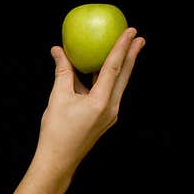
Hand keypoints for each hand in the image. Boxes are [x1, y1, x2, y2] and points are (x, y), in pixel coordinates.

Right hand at [35, 27, 145, 177]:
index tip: (130, 32)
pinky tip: (101, 72)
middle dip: (132, 56)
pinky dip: (107, 80)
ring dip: (122, 68)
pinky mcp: (104, 119)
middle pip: (124, 76)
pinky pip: (108, 94)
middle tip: (138, 38)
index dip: (121, 47)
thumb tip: (58, 50)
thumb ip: (62, 72)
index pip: (114, 68)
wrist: (58, 160)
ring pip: (118, 85)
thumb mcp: (58, 97)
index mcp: (100, 101)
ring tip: (127, 51)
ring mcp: (109, 115)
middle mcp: (110, 108)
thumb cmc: (55, 131)